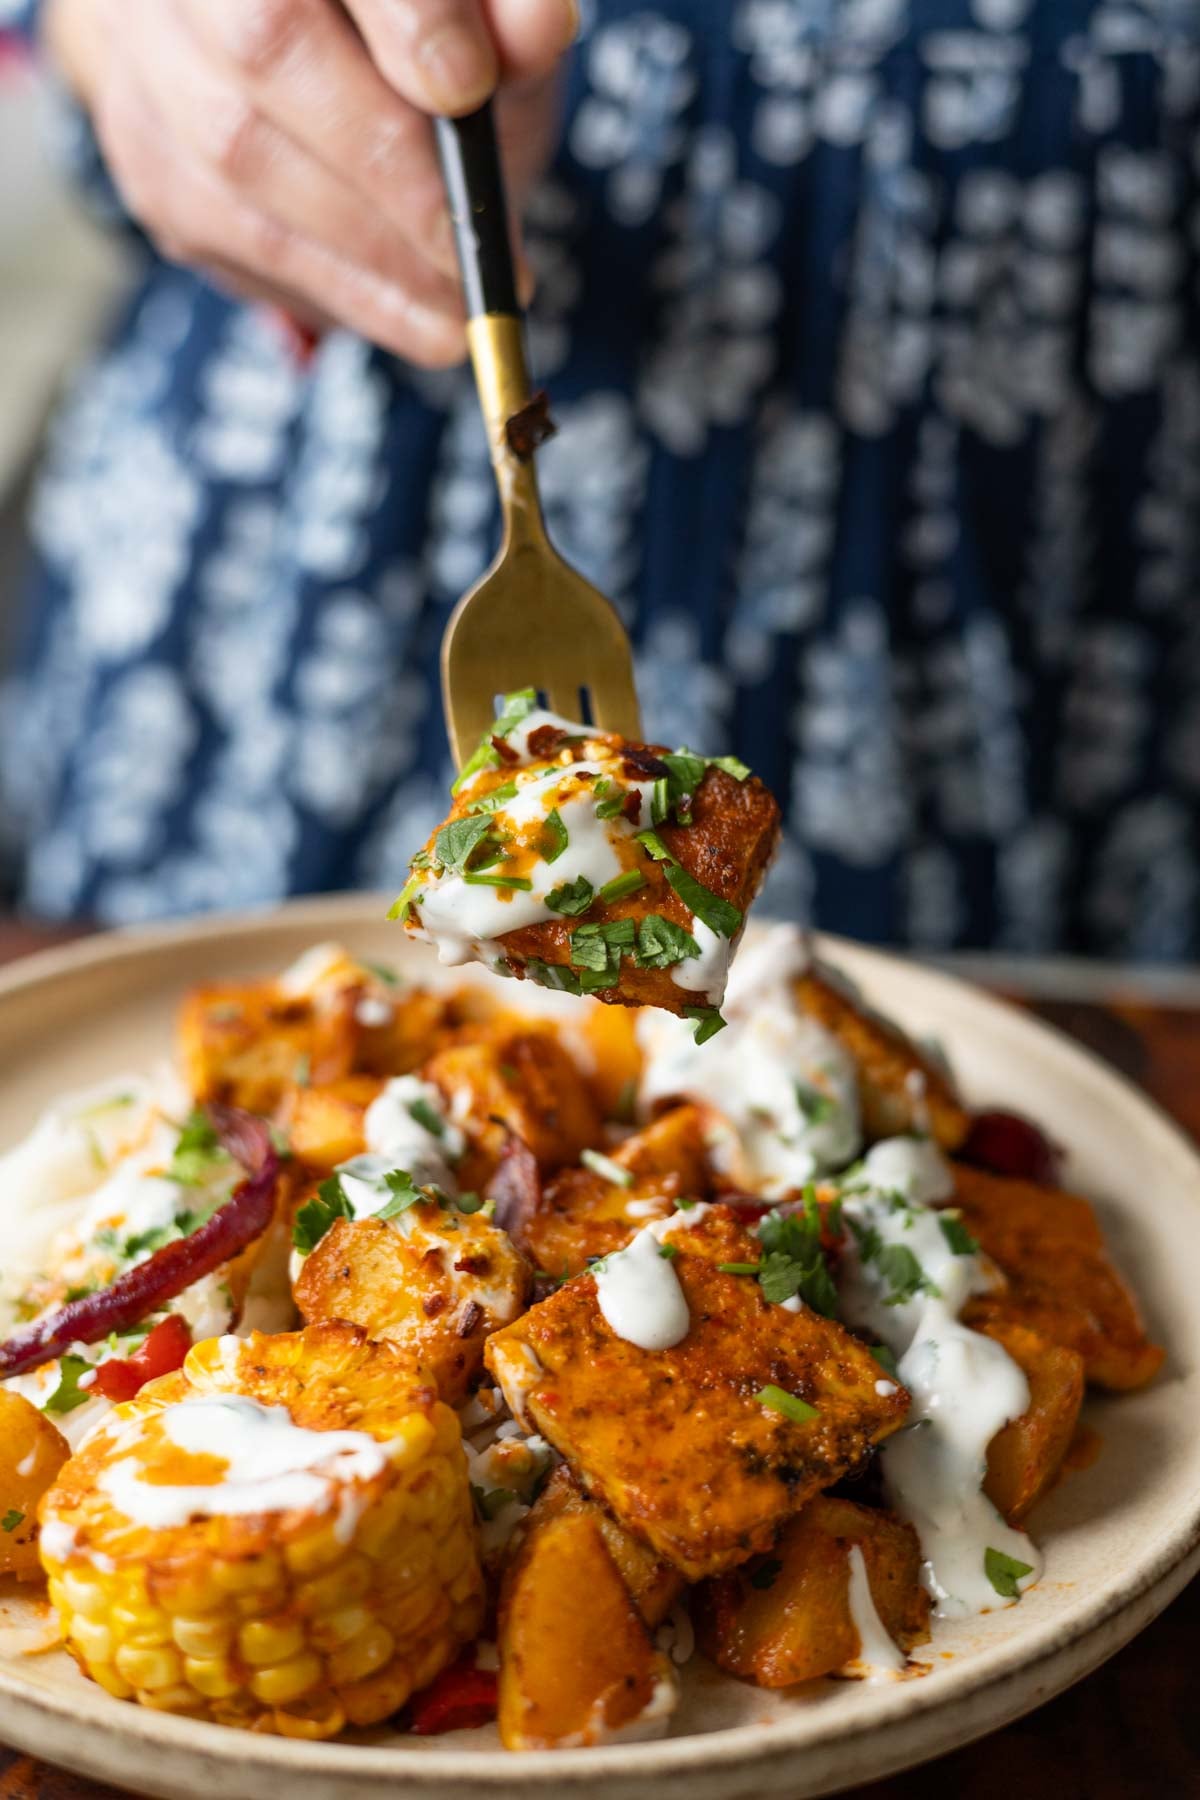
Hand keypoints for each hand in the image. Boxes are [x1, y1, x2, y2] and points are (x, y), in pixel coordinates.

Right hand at [45, 0, 575, 364]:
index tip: (465, 88)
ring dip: (370, 256)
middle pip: (264, 51)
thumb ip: (508, 16)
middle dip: (388, 169)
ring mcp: (146, 57)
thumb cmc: (403, 26)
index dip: (405, 17)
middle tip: (476, 251)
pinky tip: (416, 319)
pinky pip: (230, 238)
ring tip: (462, 309)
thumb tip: (542, 25)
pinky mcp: (143, 152)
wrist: (288, 42)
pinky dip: (340, 291)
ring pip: (238, 158)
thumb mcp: (475, 15)